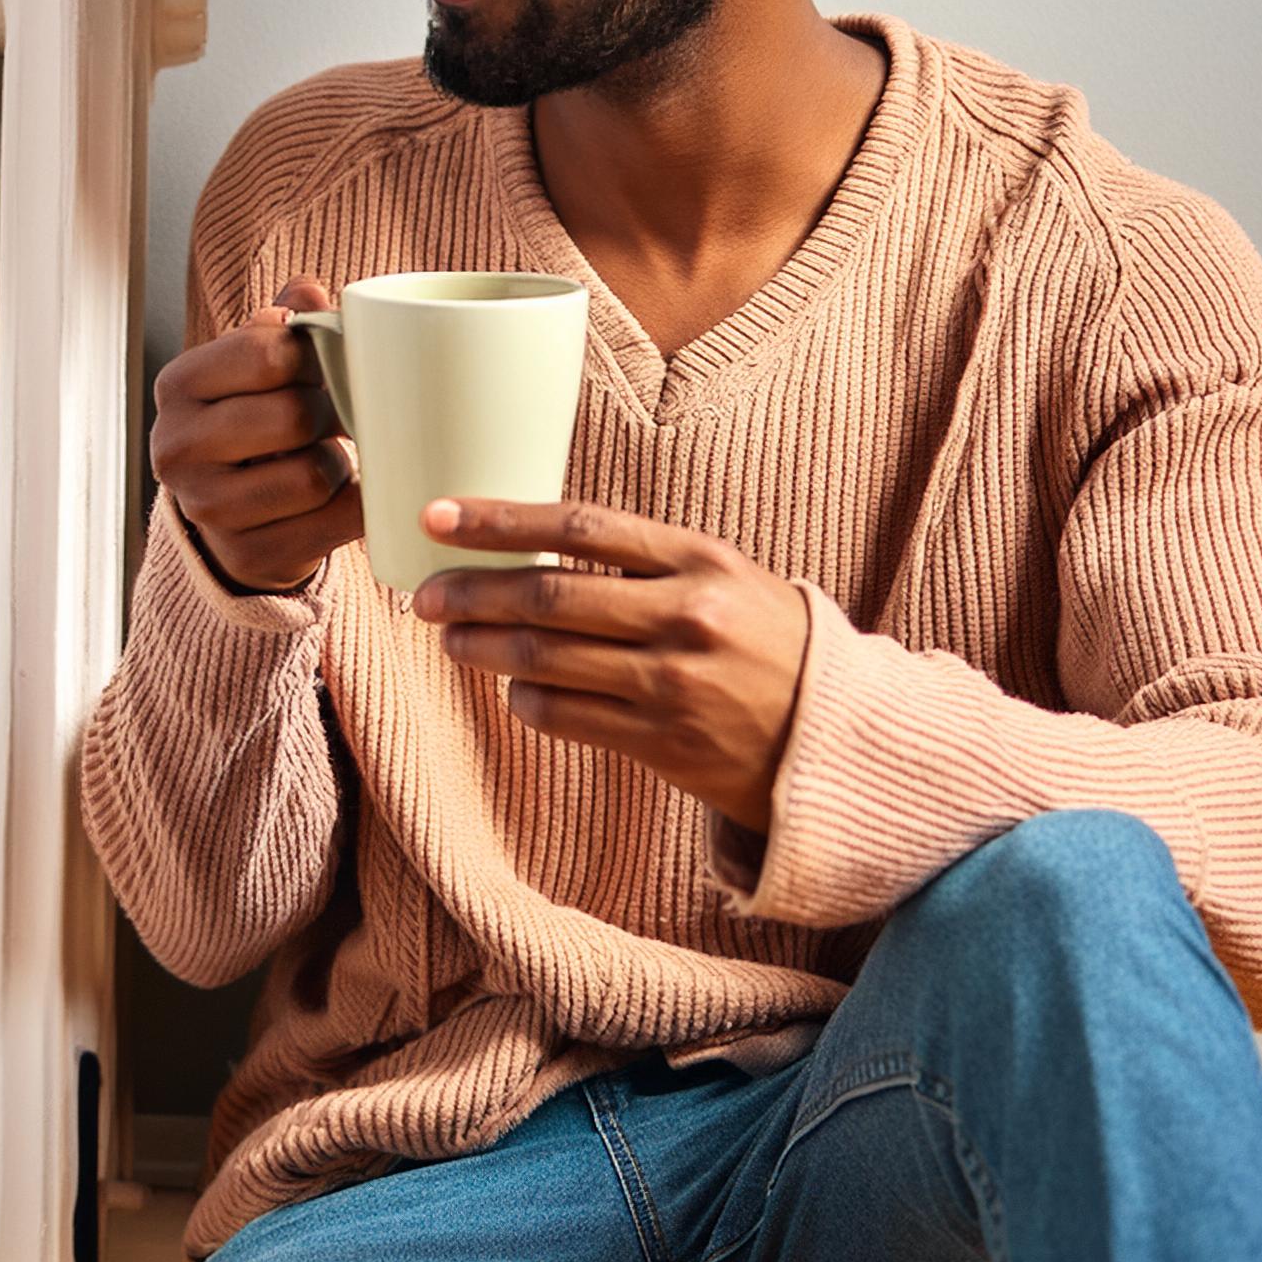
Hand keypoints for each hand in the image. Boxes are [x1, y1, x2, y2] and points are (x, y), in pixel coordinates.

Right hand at [149, 277, 363, 593]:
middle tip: (338, 415)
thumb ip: (284, 322)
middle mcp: (177, 447)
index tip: (327, 365)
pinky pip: (332, 523)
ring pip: (313, 474)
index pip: (266, 351)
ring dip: (337, 463)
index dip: (316, 355)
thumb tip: (310, 291)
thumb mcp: (256, 366)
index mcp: (178, 385)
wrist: (235, 516)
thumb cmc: (253, 422)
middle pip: (295, 415)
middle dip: (332, 413)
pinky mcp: (246, 556)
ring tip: (326, 458)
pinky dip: (356, 506)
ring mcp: (206, 509)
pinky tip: (344, 495)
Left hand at [409, 498, 811, 834]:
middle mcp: (686, 616)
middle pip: (548, 597)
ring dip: (483, 648)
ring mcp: (674, 684)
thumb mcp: (723, 578)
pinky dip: (526, 701)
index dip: (499, 521)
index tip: (438, 516)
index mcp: (699, 559)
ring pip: (546, 661)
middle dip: (471, 593)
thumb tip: (530, 553)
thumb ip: (642, 563)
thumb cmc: (768, 643)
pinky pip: (568, 718)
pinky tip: (511, 689)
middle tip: (423, 594)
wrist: (839, 735)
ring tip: (449, 638)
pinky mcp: (665, 744)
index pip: (577, 527)